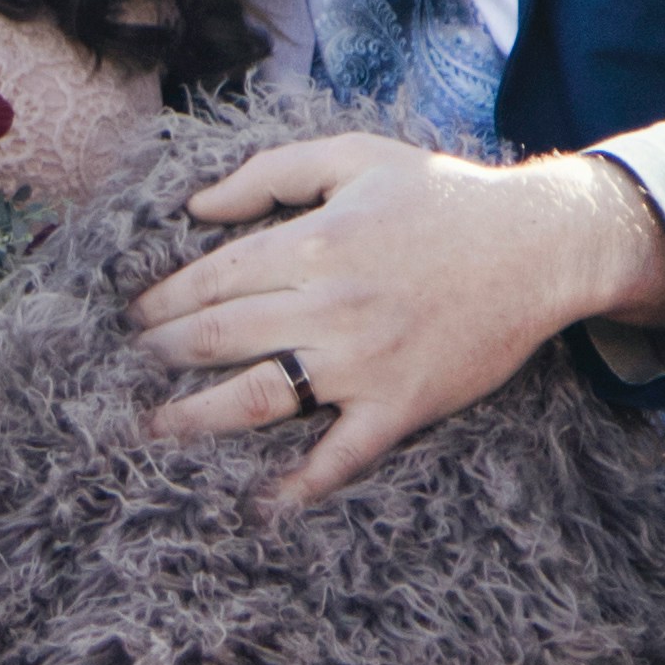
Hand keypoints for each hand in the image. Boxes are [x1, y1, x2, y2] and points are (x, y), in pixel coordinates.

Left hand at [129, 137, 664, 506]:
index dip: (161, 303)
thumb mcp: (355, 157)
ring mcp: (364, 362)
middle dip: (161, 358)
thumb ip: (270, 173)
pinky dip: (300, 486)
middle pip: (219, 339)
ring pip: (260, 398)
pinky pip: (341, 455)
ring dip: (197, 419)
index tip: (131, 321)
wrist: (541, 246)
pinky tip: (260, 506)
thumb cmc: (444, 197)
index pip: (211, 280)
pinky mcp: (402, 405)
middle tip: (123, 374)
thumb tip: (198, 203)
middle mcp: (328, 306)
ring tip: (153, 431)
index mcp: (312, 243)